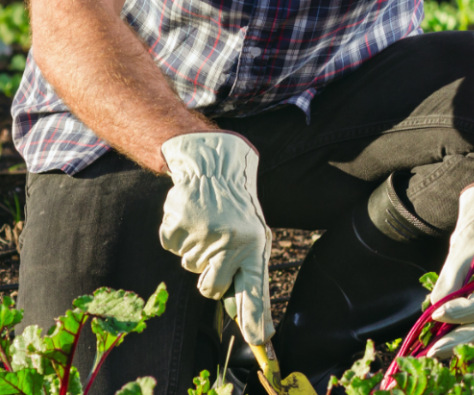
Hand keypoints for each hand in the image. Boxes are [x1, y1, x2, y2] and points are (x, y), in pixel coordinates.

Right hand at [159, 132, 274, 345]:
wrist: (214, 171)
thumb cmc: (236, 213)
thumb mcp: (253, 239)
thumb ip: (248, 275)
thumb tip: (247, 320)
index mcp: (255, 246)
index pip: (256, 289)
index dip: (256, 317)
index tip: (259, 340)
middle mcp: (231, 242)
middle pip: (211, 289)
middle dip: (210, 281)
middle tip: (215, 256)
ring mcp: (203, 234)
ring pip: (190, 267)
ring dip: (195, 253)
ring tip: (207, 228)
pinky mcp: (178, 225)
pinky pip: (172, 248)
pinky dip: (177, 238)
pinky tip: (191, 220)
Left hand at [426, 184, 473, 357]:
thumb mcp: (463, 248)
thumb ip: (451, 278)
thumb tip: (434, 309)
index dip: (463, 312)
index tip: (436, 314)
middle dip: (458, 339)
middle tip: (431, 351)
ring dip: (456, 341)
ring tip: (431, 352)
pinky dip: (457, 333)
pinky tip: (438, 340)